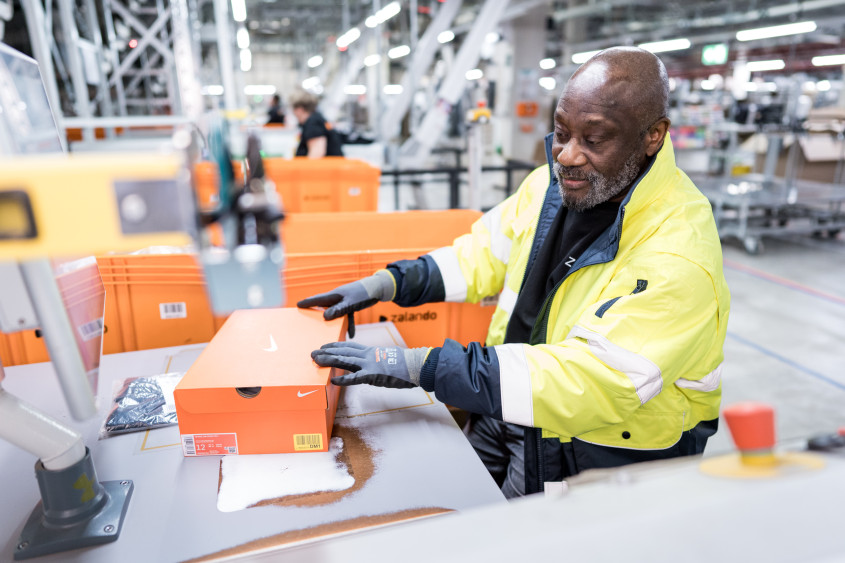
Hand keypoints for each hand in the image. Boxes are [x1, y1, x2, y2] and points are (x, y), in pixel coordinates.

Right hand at [296, 270, 395, 337]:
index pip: (318, 299)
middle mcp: (337, 297)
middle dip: (316, 312)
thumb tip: (324, 317)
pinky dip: (348, 324)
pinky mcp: (352, 305)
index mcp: (335, 295)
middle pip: (324, 306)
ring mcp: (344, 301)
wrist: (378, 288)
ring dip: (333, 322)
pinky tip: (351, 335)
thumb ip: (338, 310)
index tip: (297, 305)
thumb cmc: (363, 293)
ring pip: (335, 313)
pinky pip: (347, 316)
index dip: (307, 302)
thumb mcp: (350, 303)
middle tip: (305, 318)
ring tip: (327, 331)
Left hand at [311, 342, 428, 388]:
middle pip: (343, 351)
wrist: (415, 365)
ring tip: (316, 361)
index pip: (349, 346)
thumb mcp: (388, 357)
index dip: (335, 346)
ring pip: (344, 361)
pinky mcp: (373, 375)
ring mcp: (369, 364)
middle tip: (312, 353)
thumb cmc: (405, 364)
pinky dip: (343, 378)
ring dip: (329, 360)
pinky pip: (355, 377)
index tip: (324, 346)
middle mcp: (367, 355)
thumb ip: (376, 360)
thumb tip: (370, 365)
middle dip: (326, 352)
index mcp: (371, 351)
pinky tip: (333, 379)